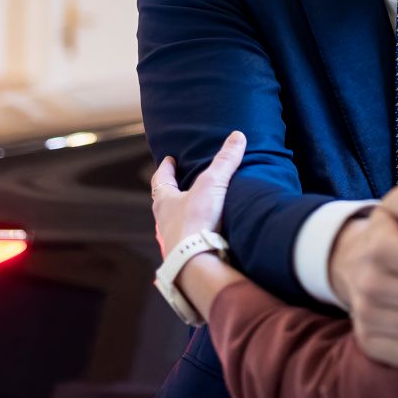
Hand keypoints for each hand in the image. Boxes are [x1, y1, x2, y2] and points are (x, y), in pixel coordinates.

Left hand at [150, 130, 245, 258]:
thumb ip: (225, 161)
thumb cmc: (196, 221)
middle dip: (172, 193)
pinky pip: (188, 241)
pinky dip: (195, 234)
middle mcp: (165, 221)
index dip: (165, 169)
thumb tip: (237, 136)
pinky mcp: (186, 255)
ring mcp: (174, 240)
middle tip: (180, 183)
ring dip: (183, 216)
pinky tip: (205, 235)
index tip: (169, 160)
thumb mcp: (212, 184)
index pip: (161, 180)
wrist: (194, 261)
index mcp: (165, 202)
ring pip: (175, 224)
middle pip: (165, 203)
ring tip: (195, 210)